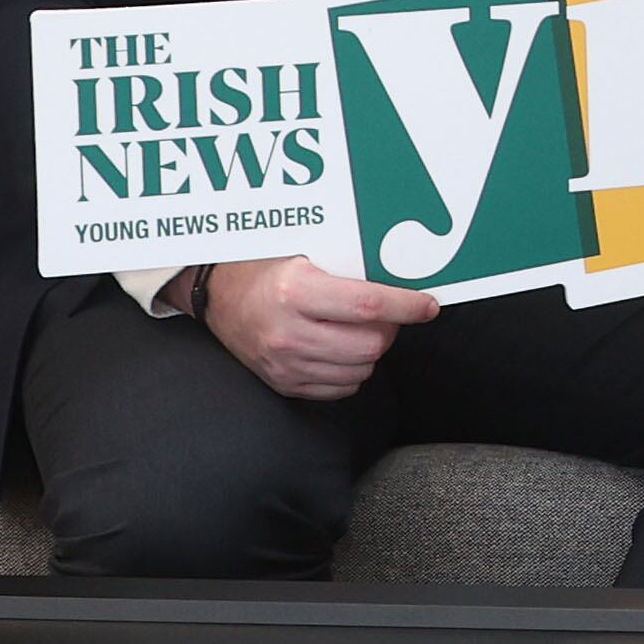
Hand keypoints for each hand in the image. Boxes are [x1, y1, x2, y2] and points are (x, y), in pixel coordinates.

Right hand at [203, 256, 437, 400]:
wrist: (217, 295)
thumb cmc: (265, 266)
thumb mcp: (303, 254)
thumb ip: (347, 267)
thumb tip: (401, 276)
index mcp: (295, 292)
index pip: (368, 306)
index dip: (406, 306)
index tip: (427, 306)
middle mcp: (288, 332)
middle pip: (369, 345)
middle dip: (391, 330)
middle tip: (389, 315)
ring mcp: (285, 363)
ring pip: (359, 370)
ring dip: (372, 351)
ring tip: (361, 330)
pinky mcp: (283, 384)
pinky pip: (340, 389)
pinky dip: (352, 371)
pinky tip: (342, 348)